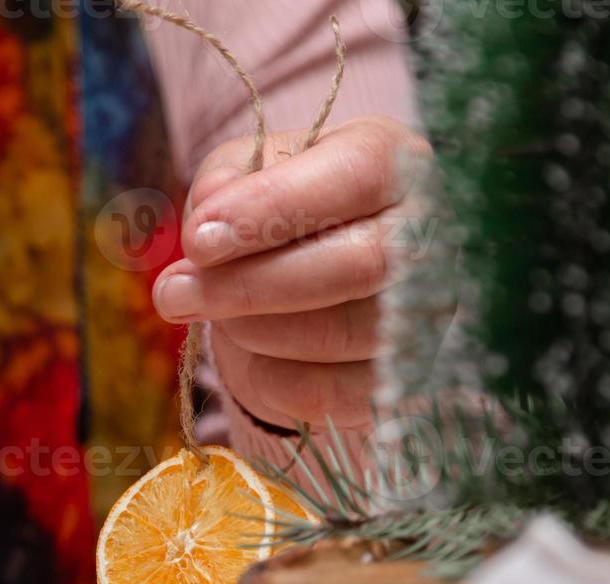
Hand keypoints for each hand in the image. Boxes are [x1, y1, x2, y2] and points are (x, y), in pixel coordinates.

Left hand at [154, 116, 432, 430]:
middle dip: (251, 285)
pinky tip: (252, 355)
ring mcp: (435, 313)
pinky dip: (277, 381)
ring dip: (256, 331)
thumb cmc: (287, 211)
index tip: (198, 241)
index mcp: (399, 162)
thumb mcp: (251, 171)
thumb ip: (227, 181)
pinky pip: (341, 395)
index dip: (273, 208)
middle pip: (361, 263)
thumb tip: (209, 225)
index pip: (356, 176)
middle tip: (173, 294)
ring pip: (348, 334)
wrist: (321, 279)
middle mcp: (436, 235)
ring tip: (207, 315)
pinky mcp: (414, 381)